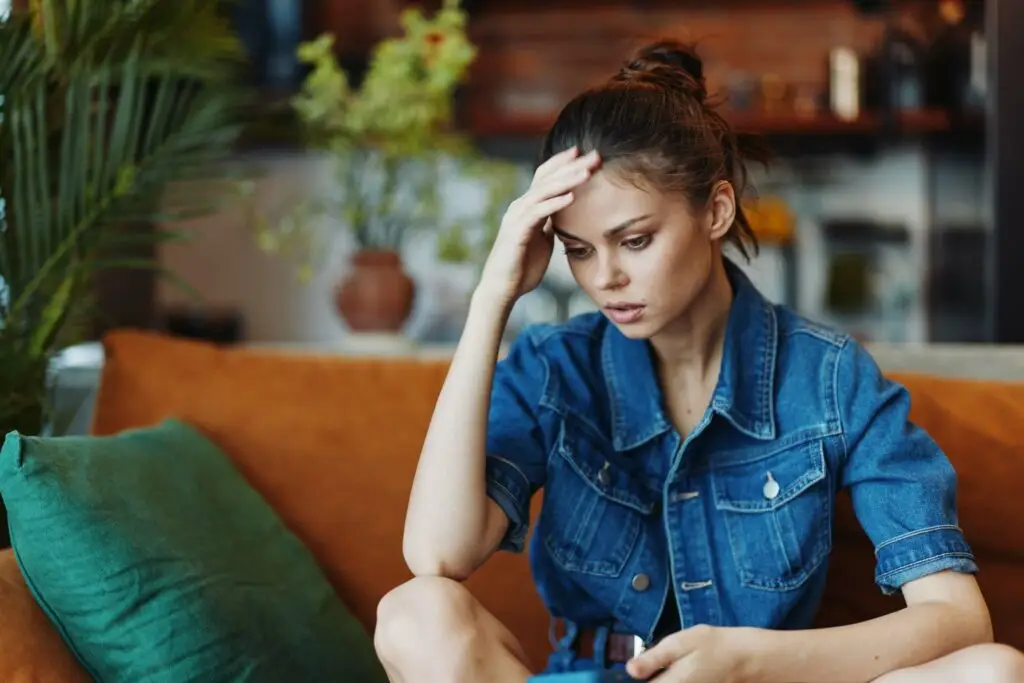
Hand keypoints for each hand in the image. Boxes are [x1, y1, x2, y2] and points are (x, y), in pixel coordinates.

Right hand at [477, 146, 600, 305]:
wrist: (502, 289)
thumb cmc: (522, 267)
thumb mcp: (541, 240)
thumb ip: (549, 223)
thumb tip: (563, 214)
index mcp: (526, 207)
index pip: (545, 177)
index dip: (563, 163)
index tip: (585, 153)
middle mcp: (519, 207)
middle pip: (547, 178)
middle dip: (572, 165)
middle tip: (595, 155)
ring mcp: (516, 218)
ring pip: (543, 192)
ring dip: (567, 180)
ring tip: (587, 172)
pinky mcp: (516, 233)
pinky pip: (538, 213)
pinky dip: (555, 203)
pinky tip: (572, 197)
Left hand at [626, 625, 752, 682]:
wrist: (749, 659)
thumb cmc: (714, 646)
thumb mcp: (680, 643)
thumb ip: (654, 658)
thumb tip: (630, 669)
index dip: (643, 675)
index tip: (641, 669)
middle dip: (654, 678)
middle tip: (652, 667)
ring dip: (665, 679)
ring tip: (671, 669)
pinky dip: (676, 681)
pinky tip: (683, 672)